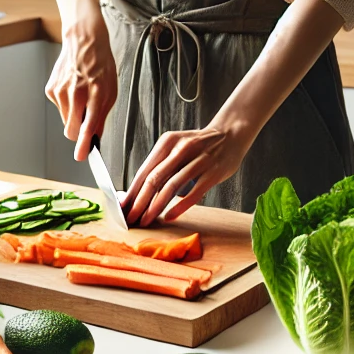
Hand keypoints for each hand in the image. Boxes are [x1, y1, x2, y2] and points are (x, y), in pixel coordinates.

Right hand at [46, 4, 117, 161]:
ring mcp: (60, 91)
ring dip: (74, 116)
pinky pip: (59, 109)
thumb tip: (95, 136)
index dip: (84, 143)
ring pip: (66, 120)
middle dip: (79, 134)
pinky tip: (73, 90)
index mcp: (95, 93)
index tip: (81, 156)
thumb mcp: (110, 90)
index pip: (88, 124)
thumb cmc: (100, 64)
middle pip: (72, 129)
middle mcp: (76, 93)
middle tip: (87, 123)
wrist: (84, 41)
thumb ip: (102, 115)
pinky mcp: (51, 90)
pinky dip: (67, 106)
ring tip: (82, 97)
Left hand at [122, 120, 255, 226]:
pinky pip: (193, 193)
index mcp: (168, 141)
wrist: (231, 133)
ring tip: (146, 220)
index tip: (122, 207)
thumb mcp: (177, 146)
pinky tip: (169, 216)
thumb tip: (139, 192)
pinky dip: (179, 206)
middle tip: (131, 218)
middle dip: (139, 202)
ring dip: (155, 206)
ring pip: (171, 187)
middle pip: (154, 179)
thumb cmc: (199, 145)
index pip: (145, 170)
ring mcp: (199, 160)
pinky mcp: (213, 172)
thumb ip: (162, 165)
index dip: (132, 191)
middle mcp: (181, 149)